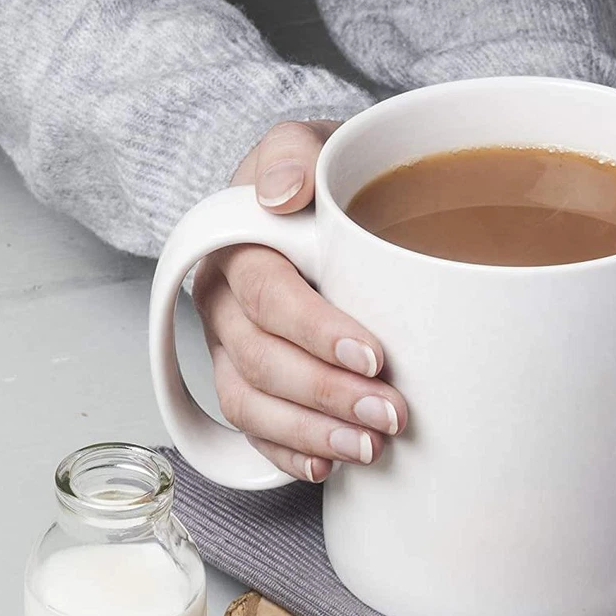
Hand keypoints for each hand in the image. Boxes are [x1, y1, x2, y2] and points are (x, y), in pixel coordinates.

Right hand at [192, 120, 407, 482]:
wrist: (324, 209)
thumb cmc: (327, 185)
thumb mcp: (317, 146)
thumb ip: (295, 153)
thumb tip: (281, 193)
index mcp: (237, 249)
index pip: (269, 297)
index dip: (317, 333)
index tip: (375, 356)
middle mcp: (224, 304)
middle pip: (261, 361)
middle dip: (327, 395)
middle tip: (391, 414)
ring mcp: (230, 349)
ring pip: (251, 405)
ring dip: (311, 434)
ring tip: (370, 449)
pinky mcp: (248, 384)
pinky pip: (253, 431)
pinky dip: (288, 454)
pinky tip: (328, 468)